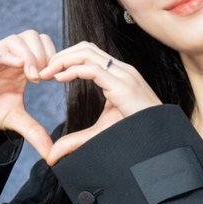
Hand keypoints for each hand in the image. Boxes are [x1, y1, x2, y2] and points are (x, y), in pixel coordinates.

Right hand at [0, 30, 55, 158]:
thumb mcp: (15, 120)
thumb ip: (35, 131)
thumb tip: (52, 152)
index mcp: (21, 66)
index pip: (42, 44)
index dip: (52, 56)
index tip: (55, 78)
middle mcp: (8, 58)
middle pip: (32, 36)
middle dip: (42, 54)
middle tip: (44, 77)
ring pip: (14, 41)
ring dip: (28, 56)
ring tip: (32, 77)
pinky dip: (6, 56)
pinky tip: (17, 66)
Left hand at [40, 41, 161, 164]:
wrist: (160, 141)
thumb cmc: (135, 135)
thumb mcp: (100, 134)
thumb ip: (76, 140)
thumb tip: (53, 156)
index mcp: (119, 75)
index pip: (89, 54)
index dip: (67, 58)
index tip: (49, 73)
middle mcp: (122, 70)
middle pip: (85, 47)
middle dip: (61, 55)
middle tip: (42, 70)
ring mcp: (123, 75)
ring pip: (87, 52)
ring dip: (63, 59)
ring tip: (47, 73)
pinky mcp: (122, 86)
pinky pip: (93, 69)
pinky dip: (72, 70)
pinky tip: (59, 79)